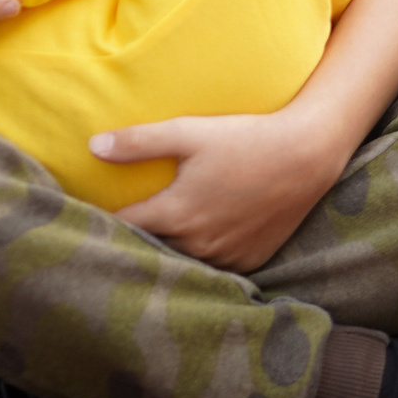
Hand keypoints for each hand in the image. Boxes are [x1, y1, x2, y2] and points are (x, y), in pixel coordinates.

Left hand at [96, 110, 352, 270]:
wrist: (307, 155)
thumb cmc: (246, 138)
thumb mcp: (189, 131)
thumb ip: (138, 142)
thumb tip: (92, 147)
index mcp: (176, 214)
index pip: (123, 228)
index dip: (104, 221)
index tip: (90, 215)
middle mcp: (197, 243)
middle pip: (151, 250)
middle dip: (134, 240)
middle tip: (120, 229)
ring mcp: (225, 256)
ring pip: (183, 261)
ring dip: (170, 251)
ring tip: (158, 237)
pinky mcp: (249, 260)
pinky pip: (215, 266)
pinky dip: (203, 257)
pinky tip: (201, 240)